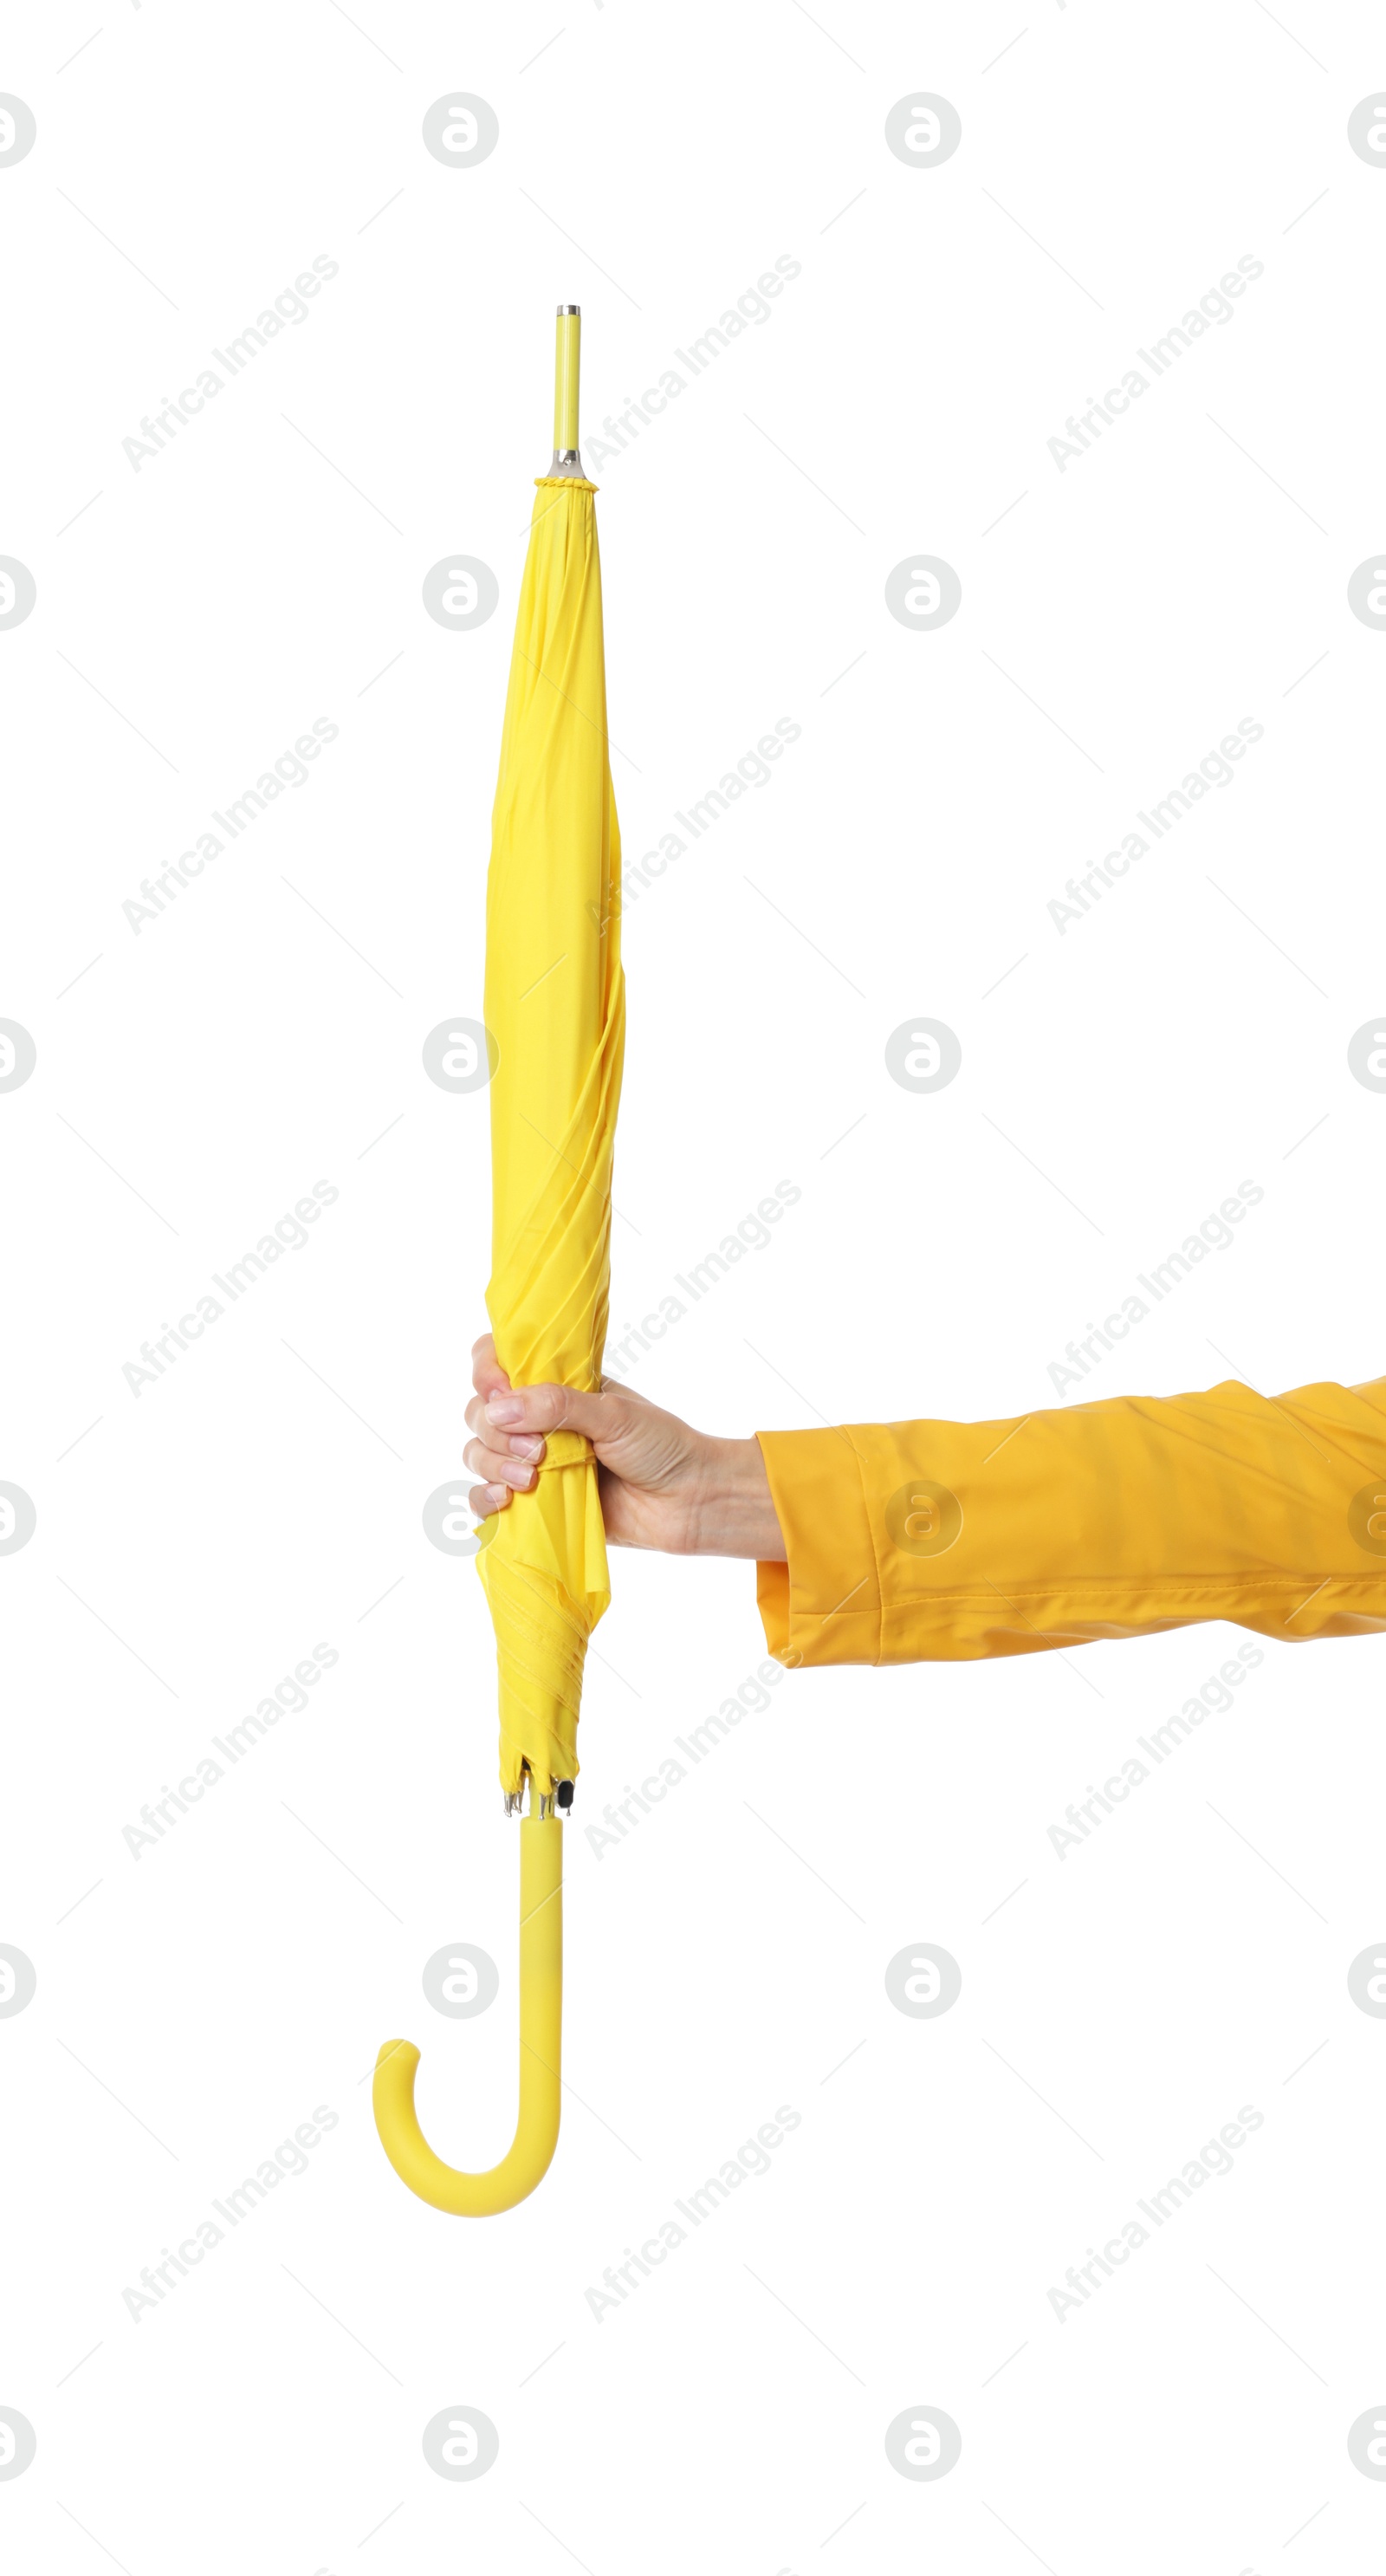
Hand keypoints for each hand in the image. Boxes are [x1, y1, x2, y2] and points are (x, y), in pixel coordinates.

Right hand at [464, 1334, 785, 1559]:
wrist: (689, 1503)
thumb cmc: (662, 1447)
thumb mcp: (614, 1415)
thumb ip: (558, 1406)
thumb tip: (498, 1408)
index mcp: (558, 1386)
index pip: (499, 1361)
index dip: (486, 1371)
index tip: (499, 1391)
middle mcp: (539, 1421)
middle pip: (481, 1412)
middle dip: (496, 1431)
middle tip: (536, 1451)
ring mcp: (534, 1462)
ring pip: (478, 1453)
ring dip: (491, 1464)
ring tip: (529, 1481)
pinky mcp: (535, 1503)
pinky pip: (485, 1498)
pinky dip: (483, 1499)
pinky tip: (503, 1503)